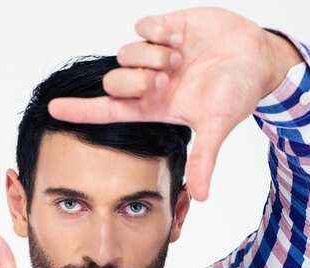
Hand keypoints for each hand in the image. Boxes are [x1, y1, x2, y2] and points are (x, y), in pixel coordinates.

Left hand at [48, 8, 301, 200]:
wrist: (256, 58)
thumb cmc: (236, 94)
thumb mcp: (217, 127)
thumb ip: (205, 160)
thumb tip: (200, 197)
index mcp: (154, 108)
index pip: (108, 112)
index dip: (81, 111)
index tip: (52, 110)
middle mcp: (148, 83)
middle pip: (113, 82)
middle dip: (136, 80)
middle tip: (168, 79)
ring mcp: (154, 55)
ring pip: (125, 53)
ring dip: (153, 56)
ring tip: (180, 59)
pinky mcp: (164, 28)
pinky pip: (141, 27)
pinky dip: (159, 33)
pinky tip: (180, 39)